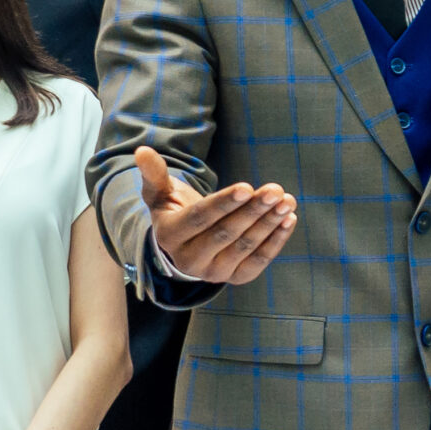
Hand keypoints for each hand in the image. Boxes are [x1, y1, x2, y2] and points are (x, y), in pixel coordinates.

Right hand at [136, 147, 295, 285]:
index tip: (247, 187)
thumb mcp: (159, 193)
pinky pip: (258, 261)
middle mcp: (190, 260)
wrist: (183, 246)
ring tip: (286, 201)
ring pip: (245, 247)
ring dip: (269, 224)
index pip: (200, 219)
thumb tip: (142, 151)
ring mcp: (213, 272)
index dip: (224, 203)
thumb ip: (153, 174)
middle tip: (275, 190)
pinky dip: (276, 241)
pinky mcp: (233, 278)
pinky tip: (288, 219)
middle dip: (253, 211)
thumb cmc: (173, 211)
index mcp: (169, 236)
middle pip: (226, 233)